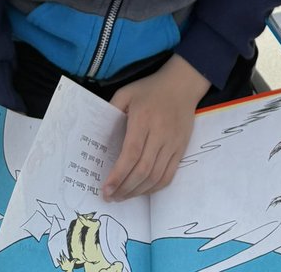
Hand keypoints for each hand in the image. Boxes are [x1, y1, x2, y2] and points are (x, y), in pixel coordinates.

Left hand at [103, 56, 209, 201]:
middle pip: (143, 170)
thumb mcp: (127, 92)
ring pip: (156, 176)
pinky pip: (169, 175)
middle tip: (111, 197)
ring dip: (138, 192)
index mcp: (143, 119)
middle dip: (125, 188)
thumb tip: (98, 134)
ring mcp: (173, 143)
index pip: (131, 154)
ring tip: (123, 196)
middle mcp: (160, 133)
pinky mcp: (181, 149)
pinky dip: (154, 188)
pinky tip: (142, 190)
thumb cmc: (151, 89)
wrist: (182, 84)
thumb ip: (111, 110)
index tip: (105, 189)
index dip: (118, 175)